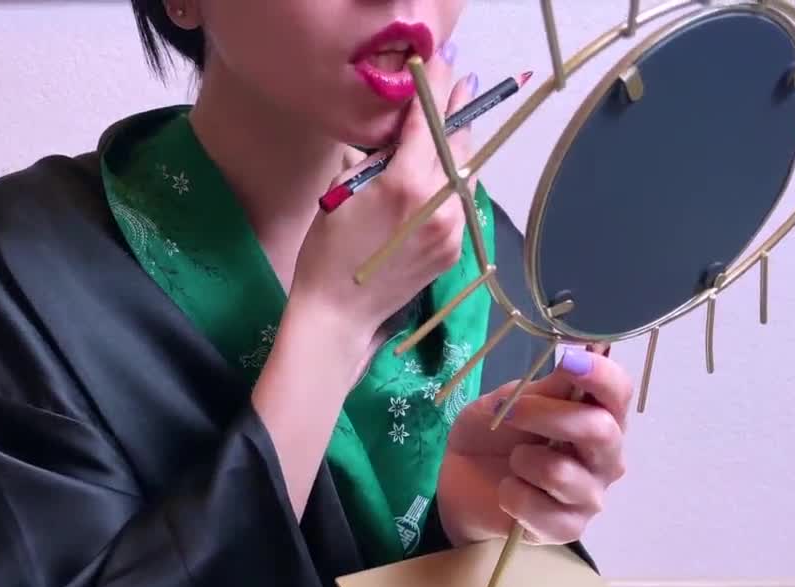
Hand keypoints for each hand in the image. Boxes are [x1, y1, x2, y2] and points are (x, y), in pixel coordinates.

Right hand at [289, 47, 478, 346]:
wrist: (341, 312)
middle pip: (457, 143)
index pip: (427, 121)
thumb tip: (398, 135)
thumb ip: (377, 158)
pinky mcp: (455, 247)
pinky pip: (462, 203)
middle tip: (463, 83)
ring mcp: (452, 227)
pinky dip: (456, 184)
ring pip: (466, 173)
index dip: (436, 88)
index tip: (444, 65)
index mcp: (405, 182)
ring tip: (454, 128)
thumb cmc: (328, 250)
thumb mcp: (343, 192)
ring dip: (459, 149)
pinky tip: (446, 176)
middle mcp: (438, 202)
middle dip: (458, 111)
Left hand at [436, 347, 633, 546]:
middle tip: (511, 412)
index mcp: (598, 416)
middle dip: (549, 415)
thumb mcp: (509, 400)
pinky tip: (507, 491)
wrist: (461, 482)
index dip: (600, 374)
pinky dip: (512, 494)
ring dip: (523, 460)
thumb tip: (578, 351)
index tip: (570, 360)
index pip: (618, 393)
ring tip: (512, 461)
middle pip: (600, 430)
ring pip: (562, 472)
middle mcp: (605, 456)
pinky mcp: (568, 529)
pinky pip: (542, 509)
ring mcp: (590, 495)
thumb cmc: (493, 435)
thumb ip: (545, 387)